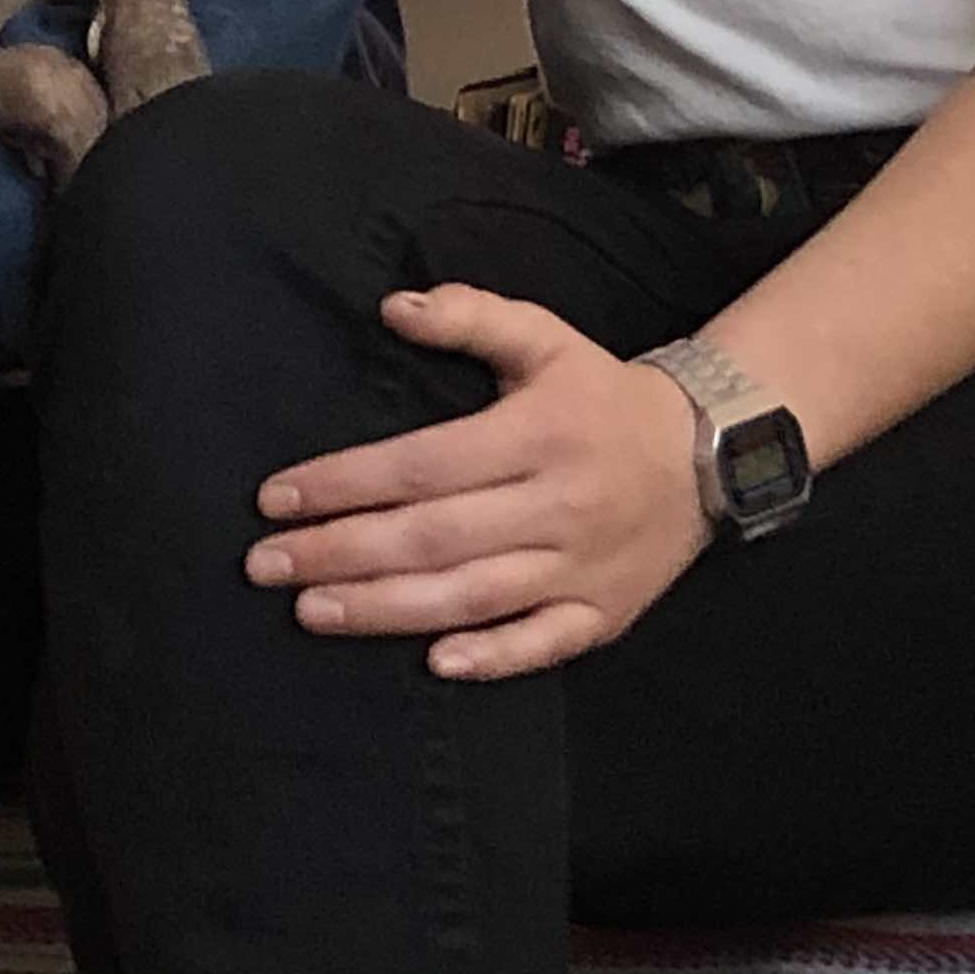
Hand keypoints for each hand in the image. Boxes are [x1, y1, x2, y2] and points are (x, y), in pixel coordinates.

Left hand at [244, 290, 711, 682]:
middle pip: (432, 537)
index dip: (344, 482)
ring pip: (471, 597)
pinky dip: (491, 658)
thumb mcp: (545, 337)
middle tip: (264, 565)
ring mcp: (582, 568)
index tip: (275, 496)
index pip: (421, 464)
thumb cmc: (601, 396)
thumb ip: (471, 317)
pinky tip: (432, 665)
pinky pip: (543, 644)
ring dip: (384, 609)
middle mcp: (557, 505)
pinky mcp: (604, 614)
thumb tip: (393, 308)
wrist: (710, 454)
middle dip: (339, 551)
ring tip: (309, 611)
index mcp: (535, 435)